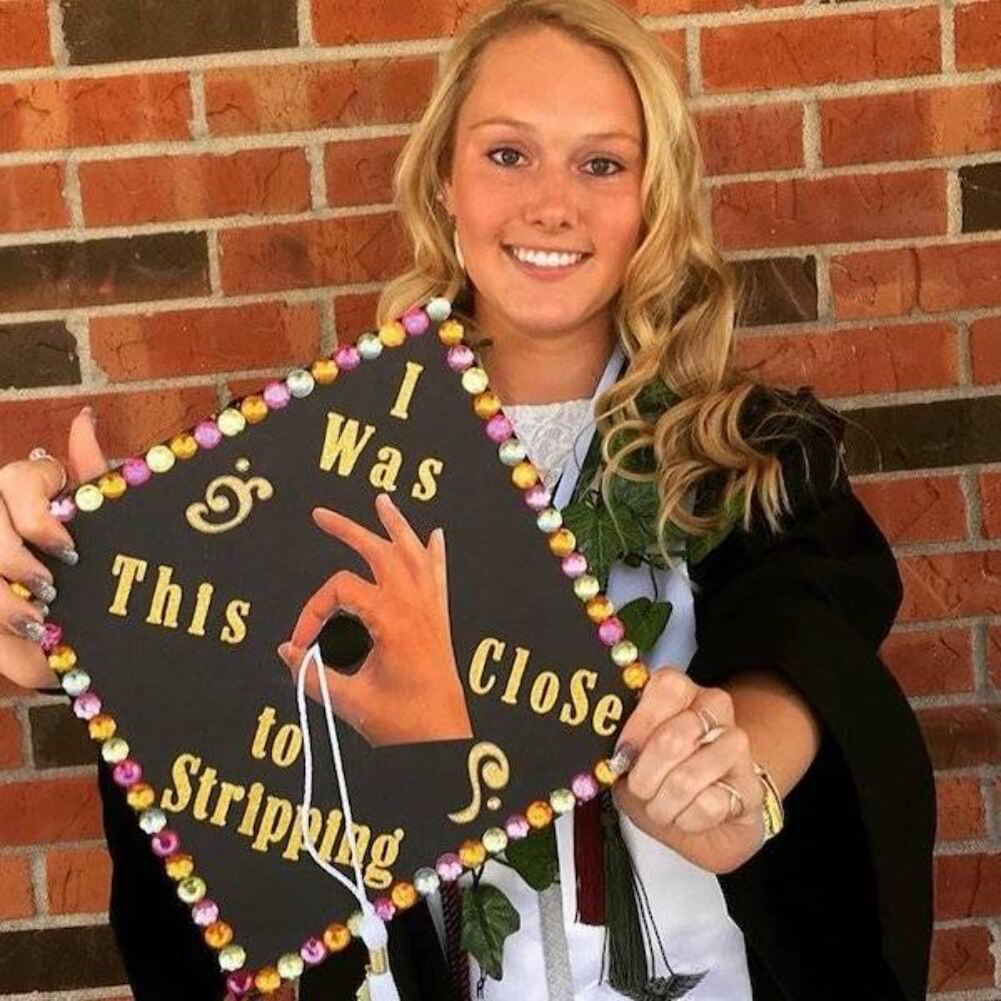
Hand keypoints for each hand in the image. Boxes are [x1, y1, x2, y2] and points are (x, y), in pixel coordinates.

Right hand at [0, 408, 107, 689]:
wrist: (97, 621)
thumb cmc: (101, 561)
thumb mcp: (106, 520)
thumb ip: (94, 474)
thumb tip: (84, 419)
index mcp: (29, 490)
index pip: (18, 480)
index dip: (37, 517)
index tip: (70, 550)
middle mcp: (0, 516)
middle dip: (14, 561)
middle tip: (50, 589)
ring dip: (2, 601)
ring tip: (40, 621)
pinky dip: (2, 633)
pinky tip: (26, 635)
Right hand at [279, 492, 472, 747]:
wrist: (444, 741)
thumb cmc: (401, 724)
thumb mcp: (349, 701)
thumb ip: (312, 675)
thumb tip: (286, 652)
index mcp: (392, 619)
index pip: (340, 590)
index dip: (312, 611)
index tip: (298, 644)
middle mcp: (415, 606)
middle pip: (379, 551)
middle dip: (349, 530)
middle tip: (320, 515)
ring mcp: (432, 611)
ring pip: (415, 554)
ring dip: (397, 526)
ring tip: (382, 501)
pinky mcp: (440, 622)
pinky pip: (440, 577)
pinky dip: (435, 554)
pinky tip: (435, 536)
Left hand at [613, 668, 763, 873]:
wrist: (704, 818)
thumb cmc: (662, 780)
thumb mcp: (634, 759)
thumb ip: (624, 746)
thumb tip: (620, 753)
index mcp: (681, 692)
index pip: (667, 686)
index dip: (640, 723)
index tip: (624, 752)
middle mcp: (714, 710)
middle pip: (672, 738)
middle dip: (644, 776)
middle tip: (639, 789)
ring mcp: (736, 746)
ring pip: (688, 777)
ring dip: (663, 804)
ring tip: (661, 808)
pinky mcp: (751, 786)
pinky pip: (708, 805)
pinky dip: (687, 820)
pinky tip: (689, 816)